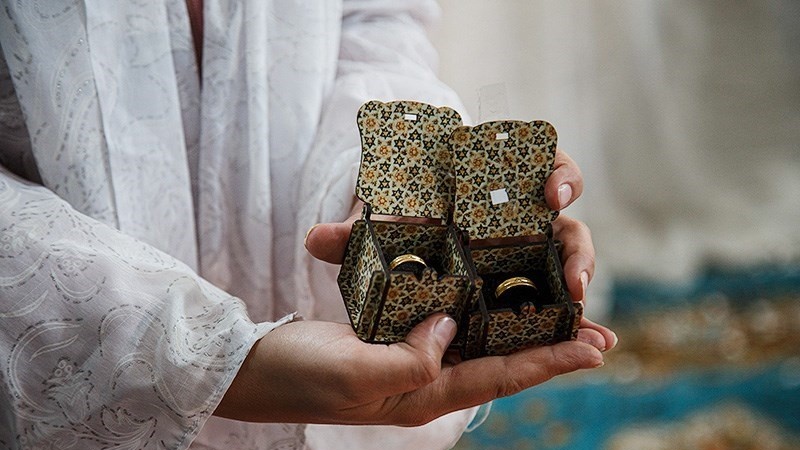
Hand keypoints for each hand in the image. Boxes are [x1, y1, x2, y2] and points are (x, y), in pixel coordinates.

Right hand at [218, 147, 615, 425]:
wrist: (253, 369)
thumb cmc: (298, 375)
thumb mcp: (352, 373)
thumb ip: (408, 360)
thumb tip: (450, 328)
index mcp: (423, 396)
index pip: (500, 378)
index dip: (549, 363)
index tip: (594, 349)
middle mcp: (426, 382)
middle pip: (503, 364)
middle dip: (551, 350)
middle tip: (596, 332)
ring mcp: (411, 361)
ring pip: (481, 345)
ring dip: (522, 330)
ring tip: (561, 313)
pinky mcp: (394, 339)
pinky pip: (447, 327)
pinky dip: (477, 312)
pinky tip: (491, 297)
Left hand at [306, 148, 595, 301]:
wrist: (391, 277)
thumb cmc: (398, 236)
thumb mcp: (377, 238)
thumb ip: (354, 239)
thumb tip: (318, 239)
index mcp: (492, 198)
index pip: (539, 172)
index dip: (557, 174)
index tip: (551, 190)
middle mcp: (517, 230)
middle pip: (565, 225)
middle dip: (578, 245)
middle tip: (573, 269)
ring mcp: (523, 266)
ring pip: (568, 267)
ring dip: (582, 283)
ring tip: (579, 305)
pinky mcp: (521, 301)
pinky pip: (555, 309)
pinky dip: (576, 324)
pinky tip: (595, 342)